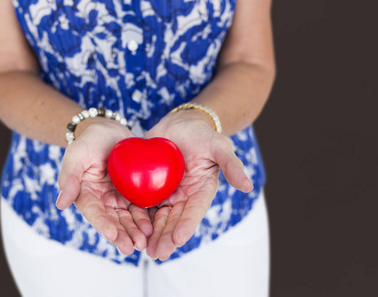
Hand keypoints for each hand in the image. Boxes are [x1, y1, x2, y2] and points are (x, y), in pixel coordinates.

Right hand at [56, 118, 152, 254]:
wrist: (109, 130)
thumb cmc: (89, 141)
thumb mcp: (76, 154)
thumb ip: (69, 178)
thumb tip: (60, 204)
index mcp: (87, 196)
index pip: (95, 213)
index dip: (103, 225)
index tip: (112, 235)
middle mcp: (103, 201)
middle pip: (113, 221)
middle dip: (122, 235)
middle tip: (132, 247)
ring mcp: (120, 198)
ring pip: (128, 218)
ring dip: (136, 231)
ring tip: (144, 242)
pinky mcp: (134, 192)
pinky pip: (142, 207)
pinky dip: (147, 217)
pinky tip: (155, 226)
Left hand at [144, 110, 252, 259]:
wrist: (180, 124)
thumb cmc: (202, 135)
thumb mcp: (219, 146)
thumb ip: (232, 166)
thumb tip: (248, 187)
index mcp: (201, 191)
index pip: (195, 210)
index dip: (187, 225)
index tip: (178, 240)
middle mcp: (184, 196)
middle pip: (175, 219)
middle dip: (166, 237)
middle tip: (158, 253)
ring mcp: (166, 193)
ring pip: (158, 217)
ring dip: (152, 234)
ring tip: (145, 250)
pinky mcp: (150, 187)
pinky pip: (143, 203)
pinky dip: (138, 217)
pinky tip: (129, 229)